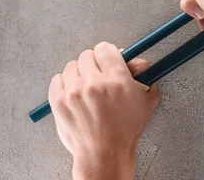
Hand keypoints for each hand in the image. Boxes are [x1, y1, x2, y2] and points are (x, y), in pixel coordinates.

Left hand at [48, 42, 159, 179]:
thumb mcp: (146, 101)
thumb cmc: (126, 130)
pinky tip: (74, 94)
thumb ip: (144, 76)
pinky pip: (57, 78)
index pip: (105, 48)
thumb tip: (138, 60)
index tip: (108, 60)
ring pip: (72, 65)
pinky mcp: (58, 102)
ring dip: (79, 73)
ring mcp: (73, 93)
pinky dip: (65, 83)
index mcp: (117, 80)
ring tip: (86, 87)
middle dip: (94, 64)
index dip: (108, 54)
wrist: (104, 154)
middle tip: (99, 76)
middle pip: (87, 55)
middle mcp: (94, 83)